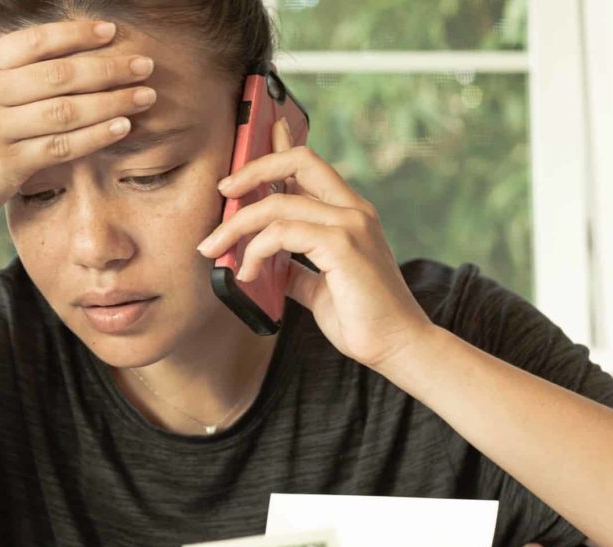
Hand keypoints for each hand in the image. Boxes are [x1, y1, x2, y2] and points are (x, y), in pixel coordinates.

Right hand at [0, 14, 157, 224]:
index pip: (35, 43)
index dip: (76, 35)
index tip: (111, 32)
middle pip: (59, 75)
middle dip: (108, 68)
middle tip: (144, 64)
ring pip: (66, 110)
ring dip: (111, 101)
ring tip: (144, 95)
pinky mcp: (10, 164)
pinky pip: (62, 146)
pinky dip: (96, 135)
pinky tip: (123, 127)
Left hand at [197, 119, 434, 368]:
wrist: (397, 347)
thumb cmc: (362, 319)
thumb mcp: (320, 287)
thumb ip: (297, 269)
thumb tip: (268, 266)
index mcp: (350, 214)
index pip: (311, 165)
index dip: (281, 145)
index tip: (258, 133)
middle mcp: (353, 210)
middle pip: (297, 161)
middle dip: (252, 170)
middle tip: (222, 191)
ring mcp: (350, 224)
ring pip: (278, 204)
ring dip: (236, 225)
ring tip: (215, 250)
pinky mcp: (342, 245)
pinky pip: (282, 233)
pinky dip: (255, 251)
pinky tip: (246, 273)